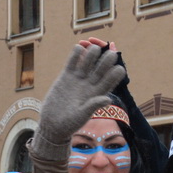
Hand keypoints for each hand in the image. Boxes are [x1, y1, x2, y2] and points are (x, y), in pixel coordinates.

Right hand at [33, 42, 128, 156]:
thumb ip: (93, 106)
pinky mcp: (66, 76)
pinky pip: (72, 62)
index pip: (110, 82)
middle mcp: (90, 85)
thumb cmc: (69, 124)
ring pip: (88, 63)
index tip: (120, 68)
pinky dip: (75, 54)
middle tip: (112, 54)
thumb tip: (108, 99)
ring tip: (94, 48)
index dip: (115, 75)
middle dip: (106, 61)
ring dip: (92, 54)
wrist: (52, 123)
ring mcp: (78, 79)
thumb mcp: (82, 116)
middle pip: (101, 69)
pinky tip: (79, 47)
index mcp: (97, 95)